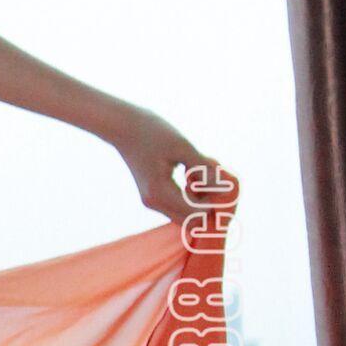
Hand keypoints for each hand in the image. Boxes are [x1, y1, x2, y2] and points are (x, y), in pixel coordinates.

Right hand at [108, 103, 227, 223]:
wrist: (123, 126)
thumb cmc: (153, 132)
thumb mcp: (183, 147)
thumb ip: (203, 169)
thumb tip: (222, 187)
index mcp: (160, 193)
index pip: (196, 213)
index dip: (213, 202)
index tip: (220, 180)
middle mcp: (154, 203)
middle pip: (191, 220)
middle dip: (207, 203)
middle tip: (213, 177)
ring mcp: (151, 201)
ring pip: (185, 213)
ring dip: (199, 198)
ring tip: (201, 171)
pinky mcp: (152, 196)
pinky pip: (178, 204)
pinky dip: (190, 194)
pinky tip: (192, 172)